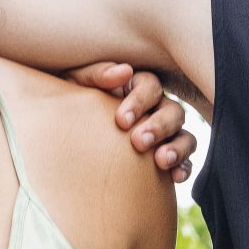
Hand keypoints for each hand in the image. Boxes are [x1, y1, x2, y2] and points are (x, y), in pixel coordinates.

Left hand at [67, 63, 201, 180]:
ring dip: (177, 147)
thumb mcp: (77, 84)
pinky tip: (175, 177)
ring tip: (161, 161)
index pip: (150, 86)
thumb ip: (98, 75)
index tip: (121, 121)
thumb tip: (124, 71)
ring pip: (185, 136)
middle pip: (173, 112)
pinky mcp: (166, 158)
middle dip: (158, 127)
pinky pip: (185, 162)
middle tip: (139, 142)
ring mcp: (165, 135)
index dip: (140, 102)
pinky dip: (183, 167)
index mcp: (136, 87)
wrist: (64, 137)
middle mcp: (156, 109)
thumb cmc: (73, 104)